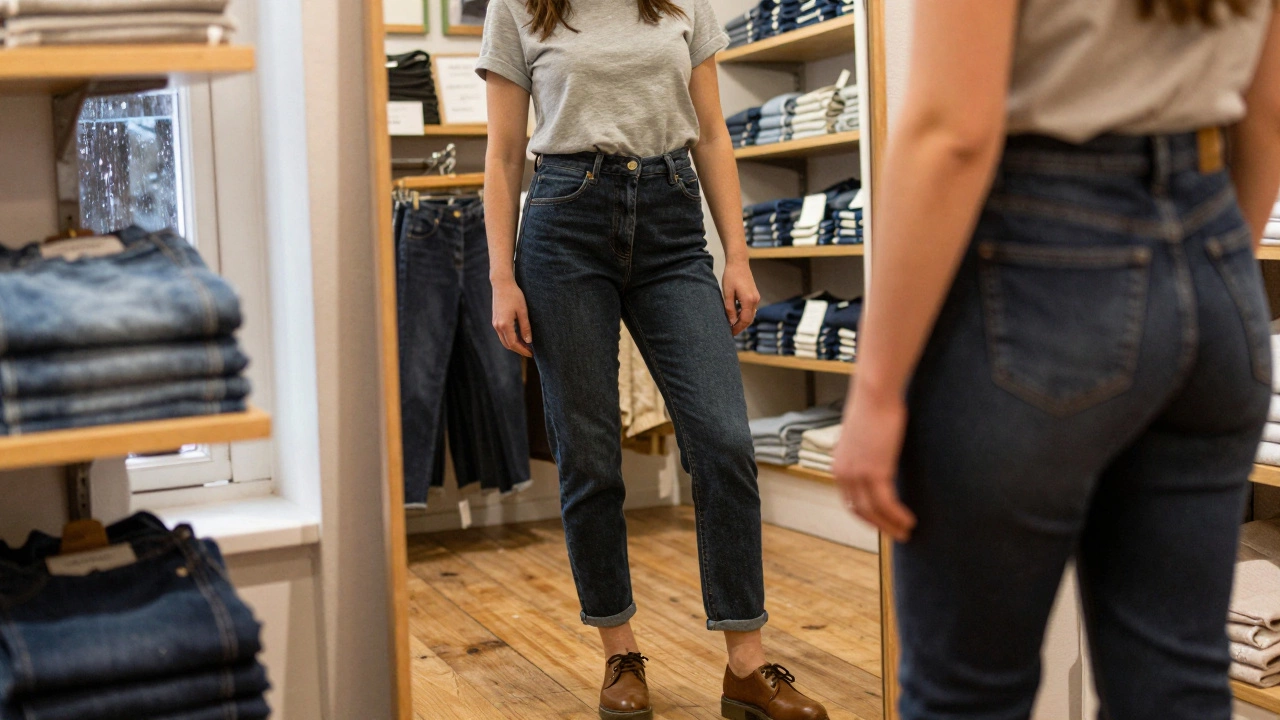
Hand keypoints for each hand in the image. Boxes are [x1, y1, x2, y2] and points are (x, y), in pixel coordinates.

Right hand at [491, 278, 532, 357]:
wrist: (502, 284)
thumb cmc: (514, 295)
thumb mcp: (523, 311)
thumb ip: (525, 327)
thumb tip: (528, 341)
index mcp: (505, 325)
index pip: (513, 344)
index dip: (522, 350)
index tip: (532, 354)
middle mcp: (498, 326)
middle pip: (508, 344)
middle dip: (519, 350)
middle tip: (530, 351)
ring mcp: (495, 323)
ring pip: (504, 340)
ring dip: (515, 344)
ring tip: (526, 345)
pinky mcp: (495, 320)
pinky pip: (503, 334)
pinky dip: (511, 338)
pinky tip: (520, 337)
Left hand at [721, 258, 759, 335]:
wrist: (738, 263)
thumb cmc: (731, 276)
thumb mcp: (727, 293)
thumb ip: (730, 309)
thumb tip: (731, 322)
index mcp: (749, 300)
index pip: (745, 320)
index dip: (738, 328)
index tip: (730, 333)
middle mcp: (755, 300)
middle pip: (749, 319)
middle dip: (740, 327)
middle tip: (730, 332)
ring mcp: (756, 297)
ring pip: (750, 315)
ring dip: (742, 321)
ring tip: (732, 325)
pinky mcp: (754, 295)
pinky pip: (750, 309)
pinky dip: (744, 314)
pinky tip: (736, 315)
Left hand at [831, 387, 916, 541]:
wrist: (875, 393)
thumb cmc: (873, 406)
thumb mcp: (863, 435)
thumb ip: (866, 452)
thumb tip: (879, 459)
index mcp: (839, 465)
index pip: (849, 500)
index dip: (866, 515)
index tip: (881, 522)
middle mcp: (843, 473)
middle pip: (860, 510)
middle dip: (879, 526)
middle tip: (896, 534)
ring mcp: (857, 474)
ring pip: (873, 512)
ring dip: (891, 525)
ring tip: (906, 532)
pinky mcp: (874, 472)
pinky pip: (886, 503)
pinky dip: (898, 516)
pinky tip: (910, 521)